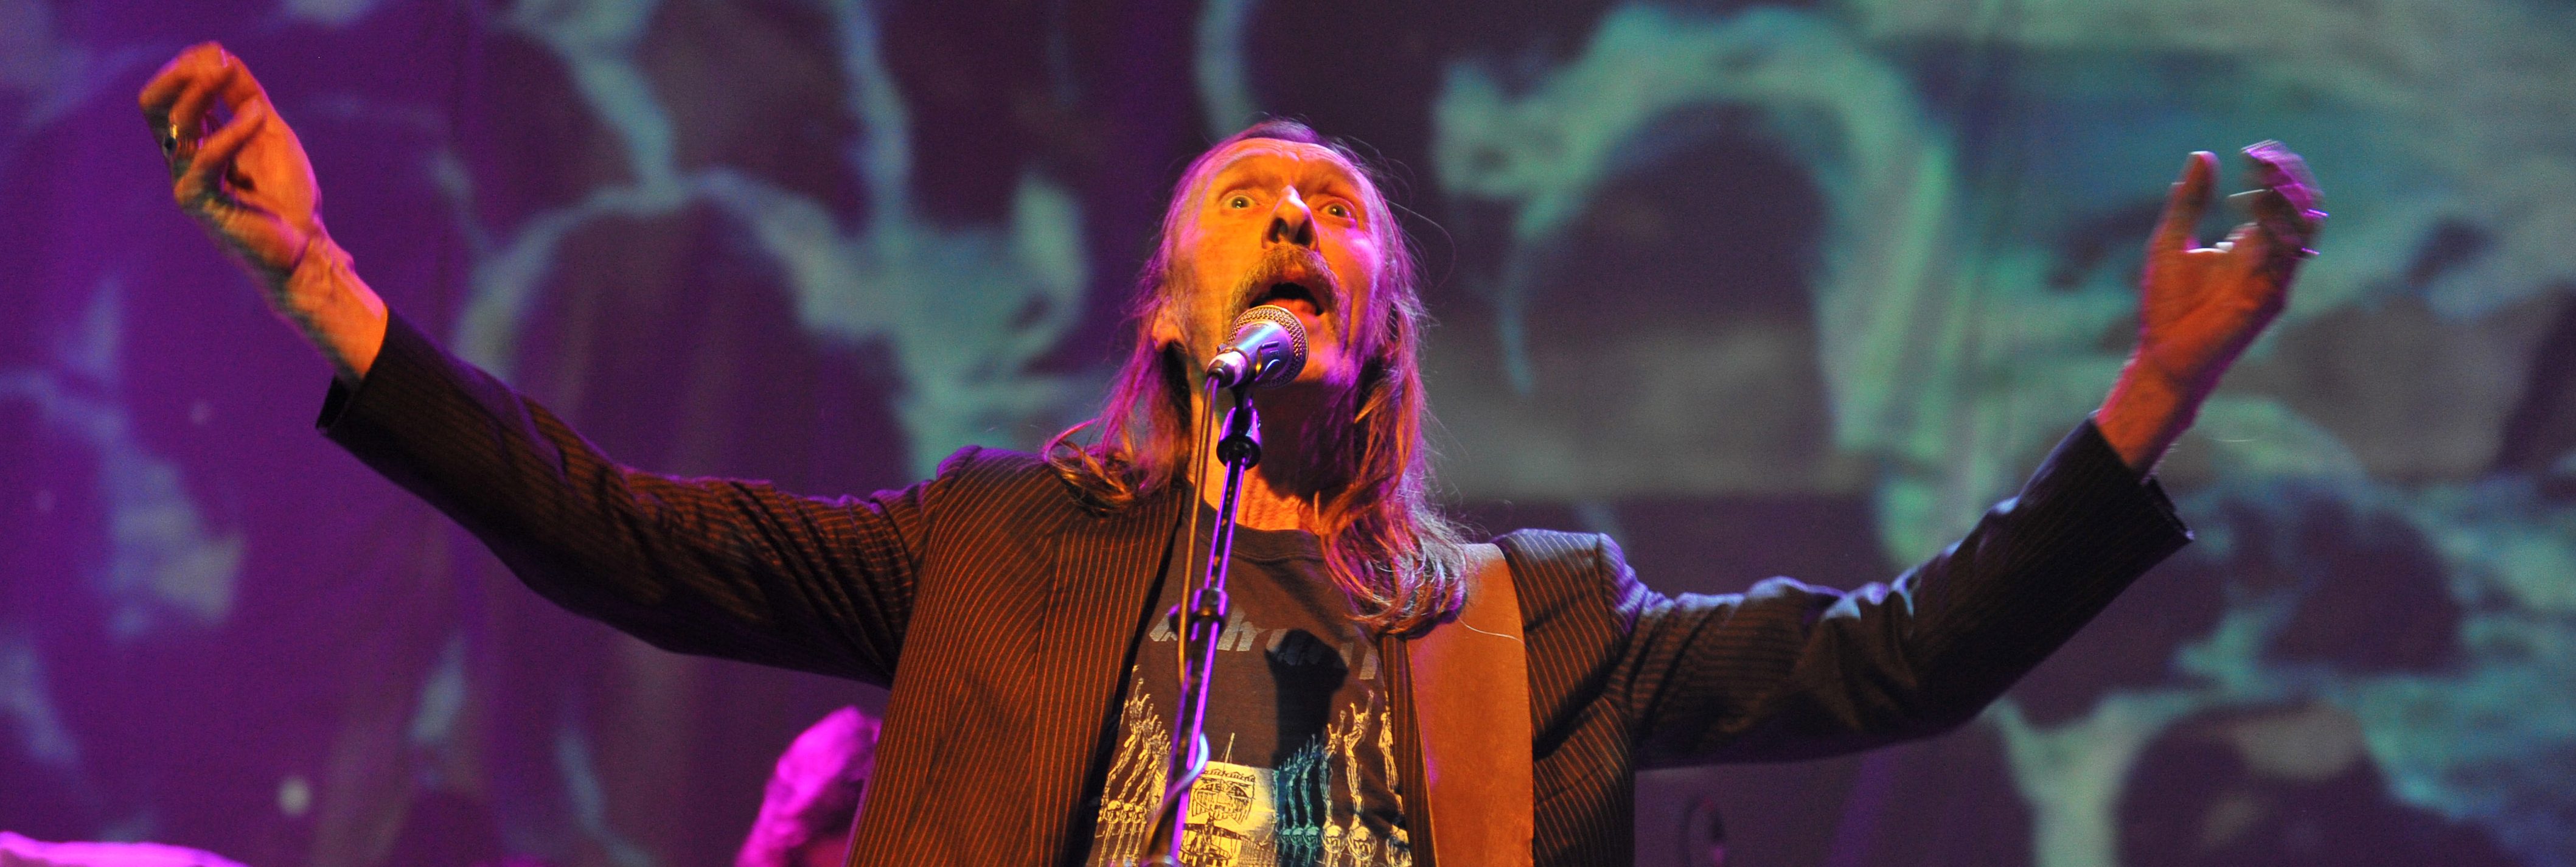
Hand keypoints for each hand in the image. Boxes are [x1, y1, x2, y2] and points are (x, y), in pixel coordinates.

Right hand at [140, 42, 323, 286]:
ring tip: (229, 72)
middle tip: (214, 59)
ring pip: (175, 128)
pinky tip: (258, 115)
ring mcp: (188, 182)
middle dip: (179, 77)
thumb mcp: (270, 134)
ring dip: (201, 93)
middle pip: (156, 109)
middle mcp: (183, 162)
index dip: (186, 70)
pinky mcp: (202, 204)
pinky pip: (205, 160)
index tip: (217, 52)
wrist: (305, 247)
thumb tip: (224, 58)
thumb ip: (247, 99)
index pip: (169, 98)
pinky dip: (233, 132)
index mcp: (195, 145)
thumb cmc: (286, 196)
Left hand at [2097, 144, 2324, 470]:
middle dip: (2287, 178)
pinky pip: (2286, 259)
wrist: (2163, 354)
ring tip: (2264, 174)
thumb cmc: (2168, 303)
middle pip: (2299, 208)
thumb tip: (2202, 154)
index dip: (2273, 171)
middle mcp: (2268, 258)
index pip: (2278, 199)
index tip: (2253, 150)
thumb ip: (2189, 201)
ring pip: (2302, 229)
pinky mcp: (2270, 299)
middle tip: (2263, 156)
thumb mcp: (2171, 241)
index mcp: (2249, 244)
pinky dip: (2277, 230)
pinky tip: (2255, 209)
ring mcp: (2273, 278)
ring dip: (2286, 198)